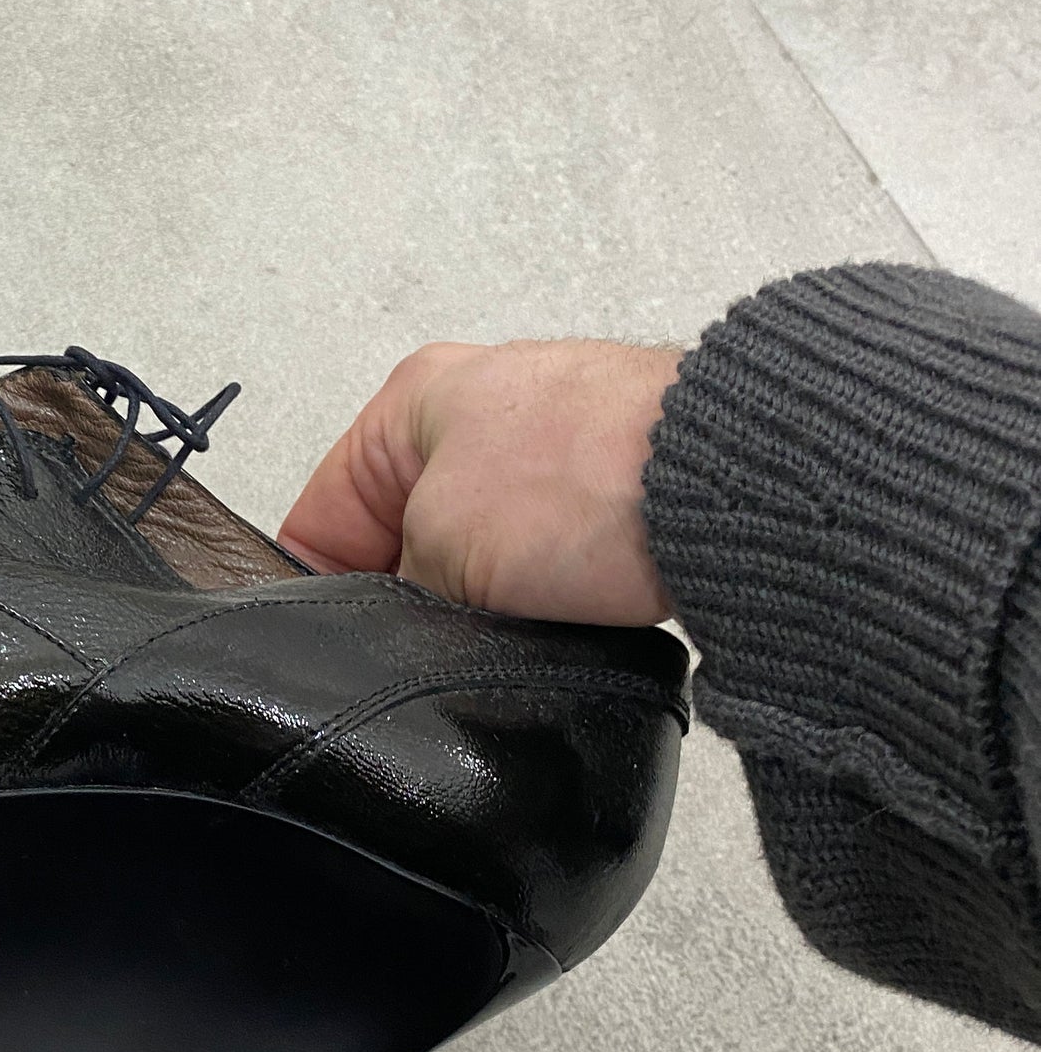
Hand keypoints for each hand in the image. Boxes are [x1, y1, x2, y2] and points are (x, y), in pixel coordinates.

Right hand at [279, 339, 682, 624]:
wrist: (734, 487)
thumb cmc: (596, 475)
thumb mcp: (441, 548)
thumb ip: (397, 591)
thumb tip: (404, 628)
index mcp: (412, 398)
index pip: (323, 514)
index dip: (318, 595)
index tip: (334, 653)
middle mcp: (479, 414)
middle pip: (402, 541)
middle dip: (411, 599)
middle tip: (428, 643)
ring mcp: (548, 454)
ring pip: (478, 562)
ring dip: (484, 604)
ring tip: (503, 627)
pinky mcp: (609, 496)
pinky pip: (547, 567)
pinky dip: (546, 599)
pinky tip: (557, 618)